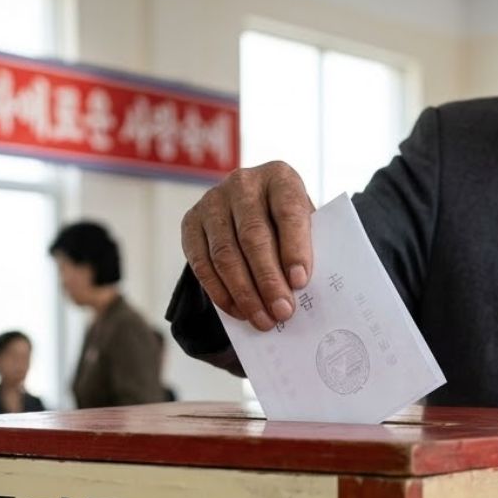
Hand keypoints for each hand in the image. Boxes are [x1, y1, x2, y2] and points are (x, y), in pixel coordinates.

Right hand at [180, 161, 313, 331]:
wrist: (251, 209)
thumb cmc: (287, 223)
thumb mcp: (305, 224)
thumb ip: (307, 248)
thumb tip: (300, 291)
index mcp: (279, 177)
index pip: (288, 212)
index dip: (294, 248)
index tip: (300, 282)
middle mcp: (243, 183)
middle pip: (253, 236)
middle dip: (268, 280)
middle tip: (283, 312)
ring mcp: (212, 201)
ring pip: (226, 254)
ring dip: (245, 293)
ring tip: (263, 320)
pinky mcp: (190, 222)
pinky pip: (202, 264)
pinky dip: (220, 292)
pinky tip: (238, 312)